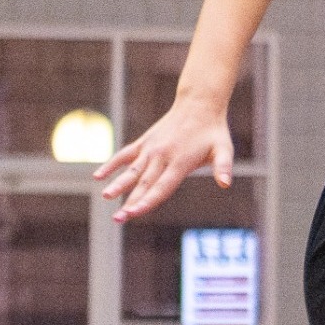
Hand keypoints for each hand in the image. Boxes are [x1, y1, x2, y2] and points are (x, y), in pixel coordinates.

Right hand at [95, 98, 233, 221]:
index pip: (161, 187)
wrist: (199, 105)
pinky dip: (112, 164)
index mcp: (180, 162)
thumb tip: (226, 184)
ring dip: (118, 185)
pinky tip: (98, 176)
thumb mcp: (224, 149)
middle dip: (131, 203)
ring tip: (105, 197)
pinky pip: (125, 155)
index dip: (148, 202)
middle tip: (118, 219)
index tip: (135, 214)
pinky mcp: (145, 142)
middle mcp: (162, 157)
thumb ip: (224, 167)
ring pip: (131, 171)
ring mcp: (151, 149)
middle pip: (144, 184)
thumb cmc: (213, 131)